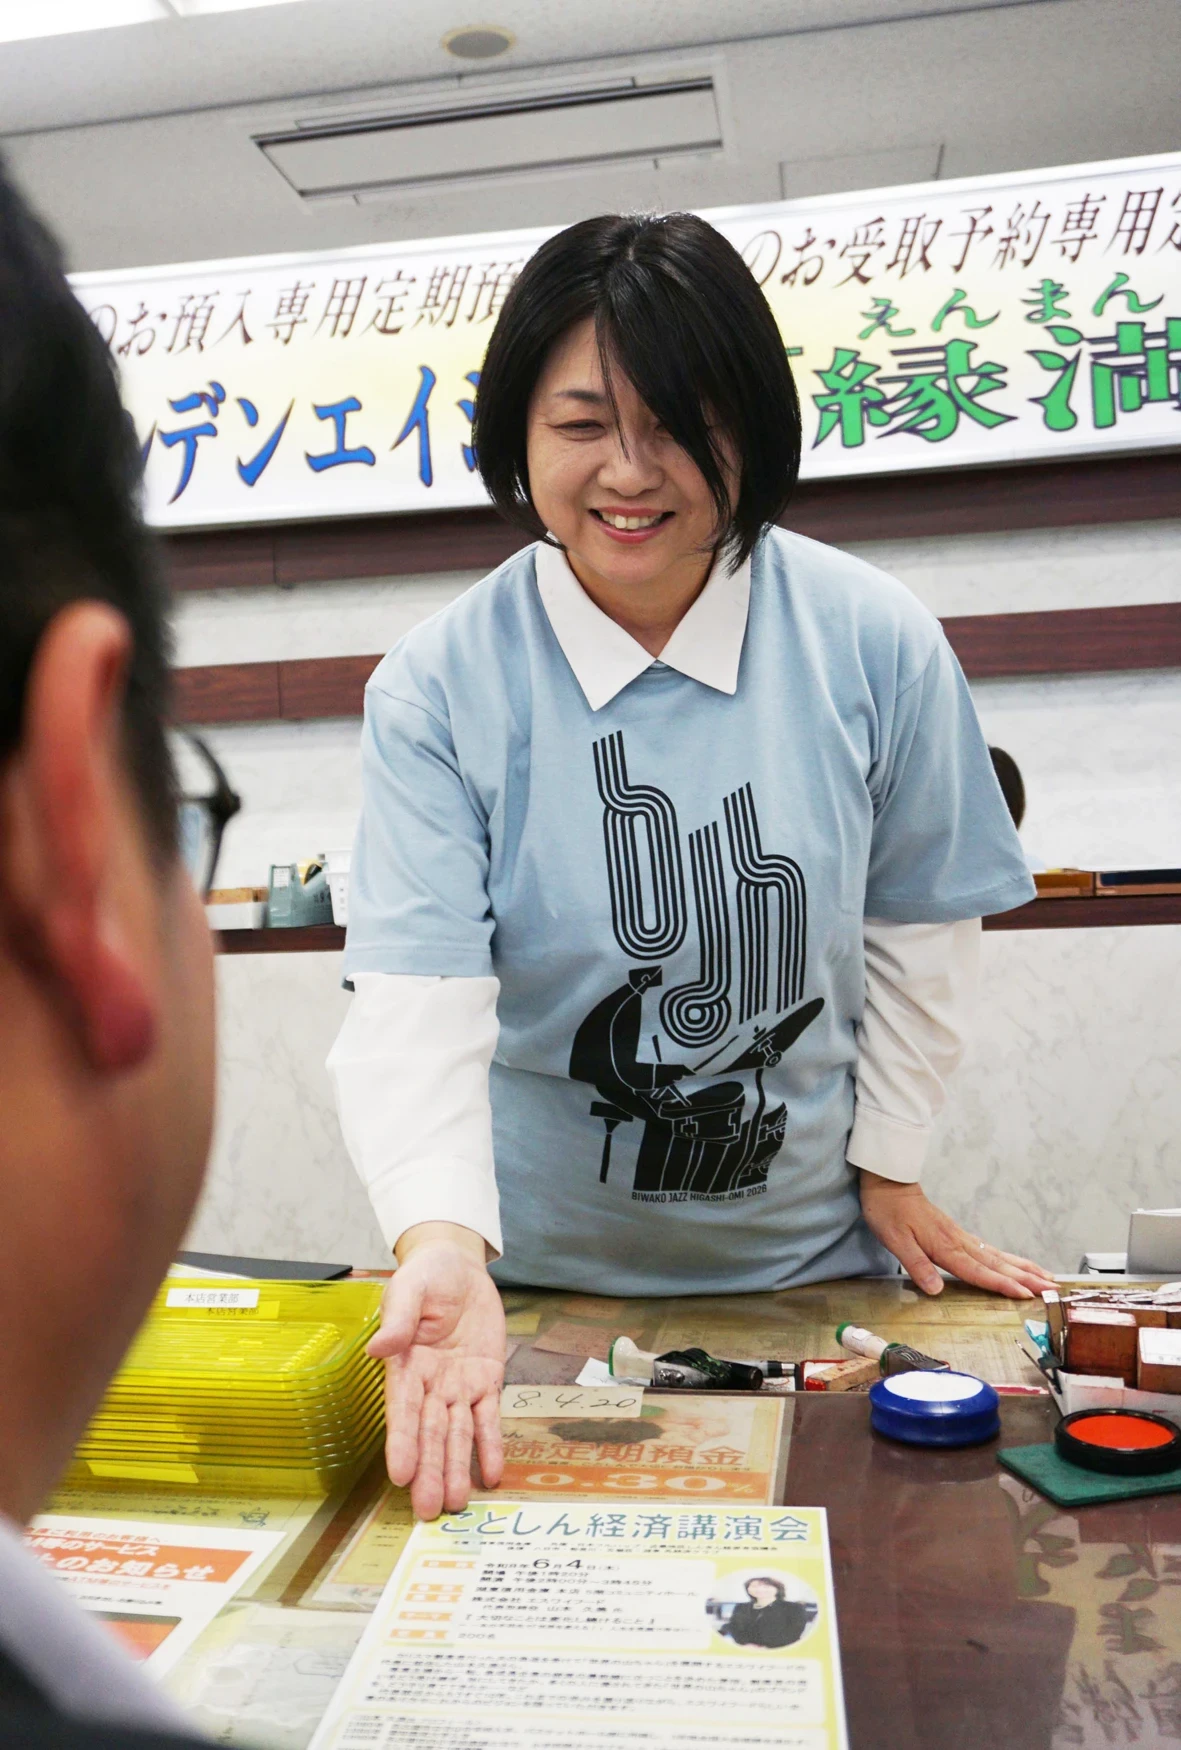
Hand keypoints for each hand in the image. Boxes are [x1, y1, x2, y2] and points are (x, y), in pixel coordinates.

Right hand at [369, 1223, 505, 1518]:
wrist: (458, 1266)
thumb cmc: (425, 1277)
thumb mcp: (408, 1289)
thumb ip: (399, 1320)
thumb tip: (379, 1348)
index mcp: (405, 1364)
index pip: (402, 1410)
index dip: (401, 1442)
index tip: (399, 1475)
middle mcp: (430, 1384)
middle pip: (430, 1433)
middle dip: (429, 1470)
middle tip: (427, 1510)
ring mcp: (459, 1385)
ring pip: (458, 1434)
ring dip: (456, 1468)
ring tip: (456, 1503)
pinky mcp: (487, 1379)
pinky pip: (489, 1417)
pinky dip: (490, 1445)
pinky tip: (492, 1474)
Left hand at [859, 1171, 1056, 1299]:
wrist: (888, 1182)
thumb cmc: (888, 1211)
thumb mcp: (895, 1239)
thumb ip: (916, 1265)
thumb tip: (936, 1289)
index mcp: (945, 1246)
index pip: (978, 1271)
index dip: (1002, 1284)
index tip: (1025, 1294)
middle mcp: (959, 1242)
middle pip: (998, 1264)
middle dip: (1026, 1278)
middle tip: (1051, 1289)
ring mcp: (961, 1237)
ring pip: (998, 1256)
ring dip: (1023, 1268)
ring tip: (1046, 1278)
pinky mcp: (957, 1234)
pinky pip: (989, 1250)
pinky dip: (1008, 1259)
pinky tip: (1016, 1265)